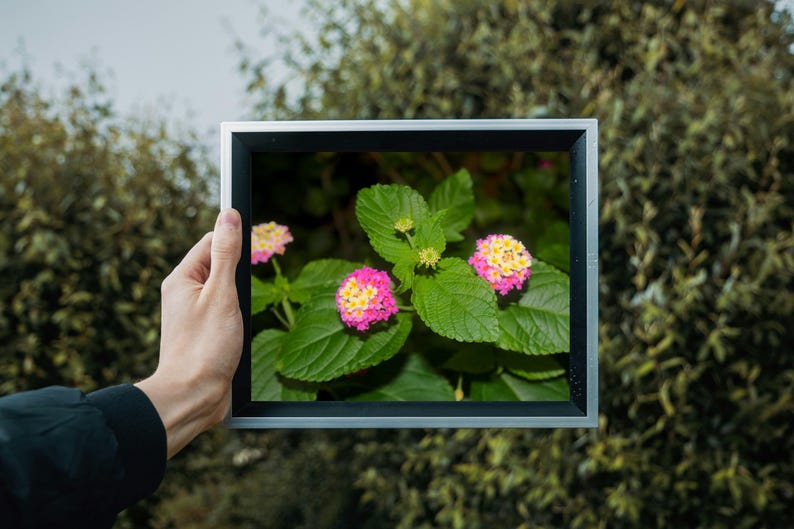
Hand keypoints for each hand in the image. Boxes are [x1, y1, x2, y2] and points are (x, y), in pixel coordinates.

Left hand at [136, 208, 242, 458]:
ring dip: (240, 298)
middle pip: (219, 265)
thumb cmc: (205, 347)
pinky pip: (225, 312)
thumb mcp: (221, 294)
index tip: (255, 252)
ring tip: (241, 317)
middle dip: (239, 273)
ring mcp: (193, 314)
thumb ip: (227, 253)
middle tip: (247, 292)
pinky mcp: (204, 333)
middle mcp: (184, 293)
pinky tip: (240, 331)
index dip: (234, 242)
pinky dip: (238, 316)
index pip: (211, 241)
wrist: (193, 397)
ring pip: (225, 291)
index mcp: (181, 278)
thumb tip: (229, 215)